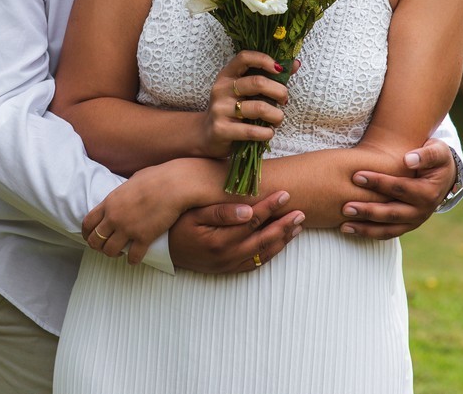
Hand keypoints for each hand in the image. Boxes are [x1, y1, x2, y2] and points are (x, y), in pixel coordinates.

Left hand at [82, 160, 206, 265]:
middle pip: (95, 240)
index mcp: (110, 202)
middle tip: (106, 247)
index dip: (87, 233)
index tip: (92, 237)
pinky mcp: (143, 238)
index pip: (88, 222)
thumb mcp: (133, 180)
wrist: (174, 185)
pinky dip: (133, 260)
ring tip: (121, 252)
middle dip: (98, 247)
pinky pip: (133, 257)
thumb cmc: (157, 178)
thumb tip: (128, 189)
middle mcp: (114, 217)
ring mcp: (127, 228)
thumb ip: (125, 190)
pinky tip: (136, 258)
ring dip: (114, 254)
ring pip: (109, 251)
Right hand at [168, 190, 303, 273]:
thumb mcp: (193, 214)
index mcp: (220, 240)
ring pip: (264, 254)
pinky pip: (255, 264)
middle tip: (301, 212)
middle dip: (285, 225)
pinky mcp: (228, 270)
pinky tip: (281, 243)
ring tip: (297, 226)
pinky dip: (271, 253)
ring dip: (283, 240)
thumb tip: (247, 209)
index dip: (271, 206)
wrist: (162, 250)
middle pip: (264, 240)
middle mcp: (228, 256)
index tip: (285, 193)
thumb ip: (220, 212)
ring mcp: (229, 265)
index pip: (253, 221)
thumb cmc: (176, 226)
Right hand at [197, 51, 288, 157]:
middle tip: (284, 101)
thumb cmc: (233, 110)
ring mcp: (220, 109)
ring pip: (259, 108)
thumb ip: (268, 77)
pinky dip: (267, 132)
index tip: (279, 69)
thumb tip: (295, 63)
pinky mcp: (221, 129)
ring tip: (278, 120)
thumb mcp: (245, 91)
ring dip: (276, 115)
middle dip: (279, 91)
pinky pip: (252, 131)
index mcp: (227, 75)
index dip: (264, 60)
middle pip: (257, 82)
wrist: (208, 135)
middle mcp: (221, 89)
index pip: (244, 58)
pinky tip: (269, 132)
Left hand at [339, 138, 456, 238]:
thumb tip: (408, 159)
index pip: (400, 188)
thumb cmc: (436, 159)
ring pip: (388, 229)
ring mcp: (413, 221)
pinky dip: (368, 233)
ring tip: (343, 225)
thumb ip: (426, 154)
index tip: (356, 176)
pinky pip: (386, 233)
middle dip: (368, 210)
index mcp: (428, 193)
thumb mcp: (437, 152)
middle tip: (345, 207)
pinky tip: (348, 229)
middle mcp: (421, 211)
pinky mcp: (405, 226)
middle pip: (392, 213)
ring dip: (365, 228)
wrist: (444, 176)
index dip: (378, 182)